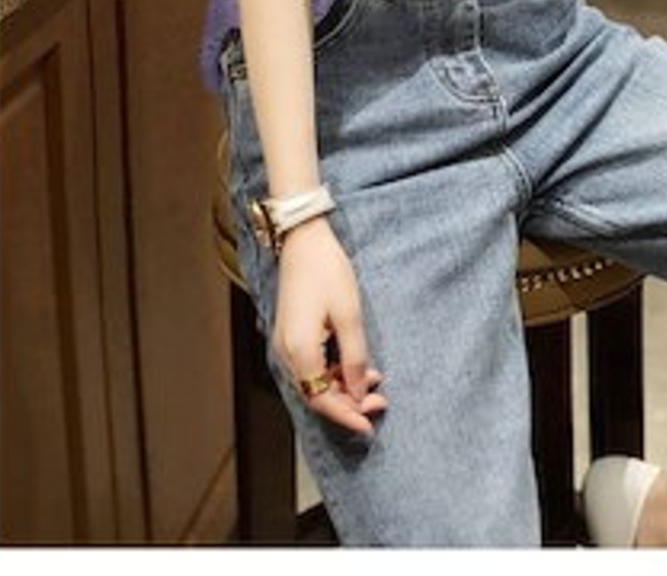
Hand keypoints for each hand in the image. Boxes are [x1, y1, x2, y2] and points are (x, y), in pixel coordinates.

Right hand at [271, 216, 388, 435]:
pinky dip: (333, 372)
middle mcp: (286, 353)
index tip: (370, 425)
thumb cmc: (327, 270)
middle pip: (316, 395)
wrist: (302, 240)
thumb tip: (360, 391)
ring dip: (343, 387)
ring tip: (374, 380)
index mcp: (299, 350)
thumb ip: (354, 357)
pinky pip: (311, 366)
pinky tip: (355, 365)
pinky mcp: (290, 335)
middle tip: (381, 401)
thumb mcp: (349, 315)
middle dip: (349, 403)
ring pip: (314, 382)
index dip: (347, 415)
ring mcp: (285, 344)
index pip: (322, 400)